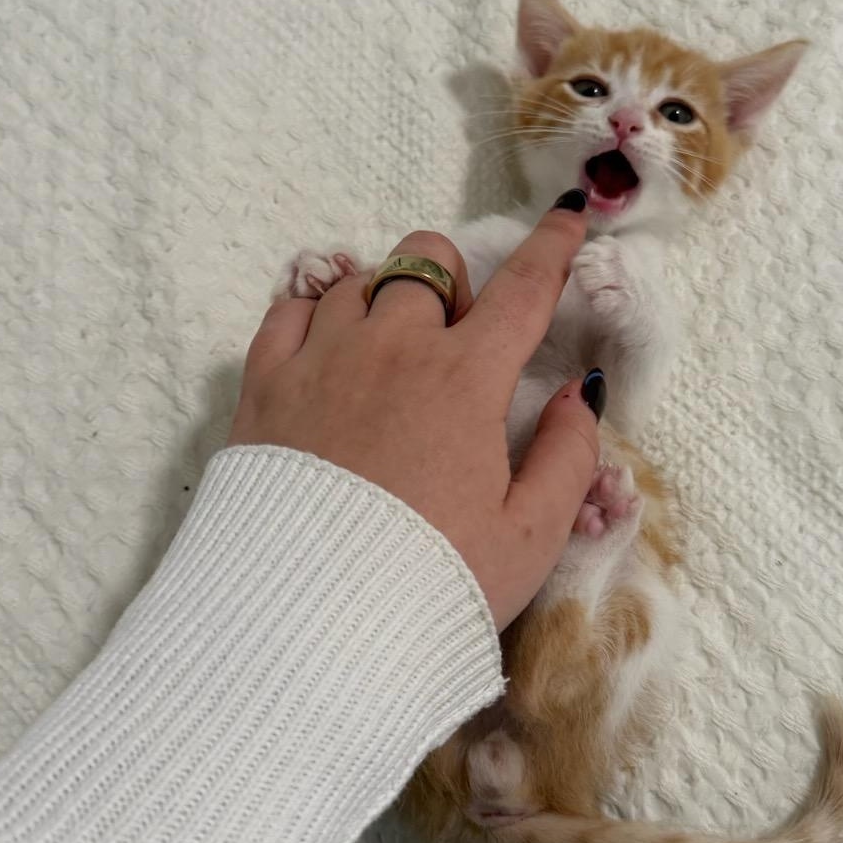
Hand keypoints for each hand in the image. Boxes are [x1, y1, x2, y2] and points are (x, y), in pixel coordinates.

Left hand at [227, 194, 602, 628]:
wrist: (307, 627)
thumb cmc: (432, 582)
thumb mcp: (530, 536)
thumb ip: (567, 454)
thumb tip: (579, 392)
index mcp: (465, 380)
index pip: (523, 290)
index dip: (553, 248)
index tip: (567, 215)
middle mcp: (392, 349)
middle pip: (426, 260)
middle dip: (452, 283)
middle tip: (454, 344)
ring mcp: (320, 359)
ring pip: (357, 279)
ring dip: (383, 301)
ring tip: (387, 358)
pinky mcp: (263, 385)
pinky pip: (288, 309)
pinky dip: (314, 314)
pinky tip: (326, 353)